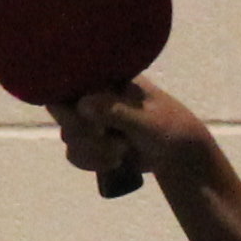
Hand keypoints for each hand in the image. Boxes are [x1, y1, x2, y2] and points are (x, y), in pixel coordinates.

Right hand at [56, 77, 202, 191]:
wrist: (177, 154)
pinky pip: (74, 153)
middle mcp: (94, 95)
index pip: (69, 83)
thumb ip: (116, 111)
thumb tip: (82, 104)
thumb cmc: (168, 128)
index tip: (90, 126)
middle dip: (84, 134)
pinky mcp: (91, 141)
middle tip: (107, 138)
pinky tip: (114, 162)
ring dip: (92, 152)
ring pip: (69, 137)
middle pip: (63, 113)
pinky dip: (91, 162)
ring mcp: (91, 118)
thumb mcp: (146, 120)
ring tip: (121, 152)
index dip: (68, 107)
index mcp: (108, 78)